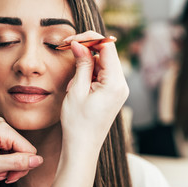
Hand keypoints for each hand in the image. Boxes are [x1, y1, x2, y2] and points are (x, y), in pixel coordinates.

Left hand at [0, 117, 42, 186]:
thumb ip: (16, 162)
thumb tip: (37, 160)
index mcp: (3, 130)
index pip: (29, 151)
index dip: (22, 167)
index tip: (8, 176)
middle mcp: (2, 125)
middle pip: (22, 150)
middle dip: (12, 167)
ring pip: (14, 150)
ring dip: (5, 165)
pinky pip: (5, 147)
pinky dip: (0, 158)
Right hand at [61, 31, 128, 148]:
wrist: (82, 147)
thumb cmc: (78, 123)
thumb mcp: (77, 90)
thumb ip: (81, 64)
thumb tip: (79, 44)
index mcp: (115, 83)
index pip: (107, 47)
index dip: (89, 39)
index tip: (71, 40)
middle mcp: (121, 84)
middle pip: (106, 53)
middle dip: (86, 49)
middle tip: (66, 48)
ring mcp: (118, 89)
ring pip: (103, 63)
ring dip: (86, 63)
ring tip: (72, 80)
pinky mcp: (112, 93)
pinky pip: (102, 74)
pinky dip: (89, 72)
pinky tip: (78, 84)